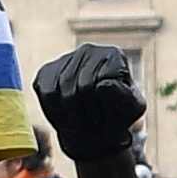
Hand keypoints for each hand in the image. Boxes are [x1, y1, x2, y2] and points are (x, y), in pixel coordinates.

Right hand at [35, 41, 148, 162]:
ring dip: (68, 117)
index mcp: (114, 55)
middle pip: (77, 88)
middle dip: (83, 115)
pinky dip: (54, 112)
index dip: (101, 110)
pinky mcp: (47, 71)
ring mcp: (66, 58)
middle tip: (92, 127)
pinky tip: (66, 119)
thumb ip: (122, 97)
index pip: (98, 84)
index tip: (108, 122)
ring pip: (57, 92)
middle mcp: (89, 50)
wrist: (101, 122)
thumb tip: (102, 85)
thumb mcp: (131, 109)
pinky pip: (45, 93)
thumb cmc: (120, 113)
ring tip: (81, 125)